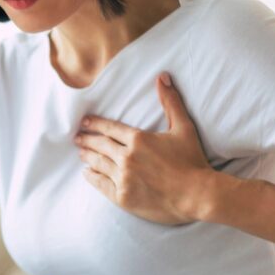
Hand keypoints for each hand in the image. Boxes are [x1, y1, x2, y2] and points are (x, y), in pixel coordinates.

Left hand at [74, 71, 220, 224]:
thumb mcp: (183, 128)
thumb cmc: (193, 161)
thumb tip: (162, 76)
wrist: (197, 196)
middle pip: (100, 145)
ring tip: (81, 152)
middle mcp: (127, 157)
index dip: (95, 124)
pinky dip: (92, 177)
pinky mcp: (123, 197)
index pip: (110, 128)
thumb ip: (171, 102)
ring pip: (98, 163)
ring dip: (88, 156)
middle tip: (77, 137)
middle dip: (87, 139)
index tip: (84, 122)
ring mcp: (123, 178)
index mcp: (138, 139)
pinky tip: (87, 173)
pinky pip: (101, 184)